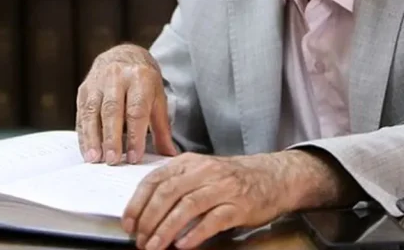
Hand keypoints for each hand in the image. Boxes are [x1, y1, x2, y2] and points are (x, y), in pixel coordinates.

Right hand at [76, 44, 177, 164]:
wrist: (123, 55)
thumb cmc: (143, 81)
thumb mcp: (158, 98)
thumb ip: (162, 128)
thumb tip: (169, 155)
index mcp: (140, 77)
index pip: (136, 109)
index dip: (134, 135)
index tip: (134, 157)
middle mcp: (117, 76)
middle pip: (112, 110)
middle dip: (112, 138)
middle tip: (113, 160)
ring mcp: (97, 81)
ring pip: (92, 111)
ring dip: (92, 137)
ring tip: (95, 158)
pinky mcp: (84, 88)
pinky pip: (81, 113)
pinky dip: (83, 134)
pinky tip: (87, 150)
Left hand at [122, 152, 288, 249]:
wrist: (274, 176)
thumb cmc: (233, 177)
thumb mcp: (202, 172)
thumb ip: (176, 183)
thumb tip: (144, 209)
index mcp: (191, 162)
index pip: (156, 179)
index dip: (138, 203)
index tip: (129, 223)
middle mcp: (205, 171)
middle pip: (168, 193)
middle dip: (149, 219)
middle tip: (140, 240)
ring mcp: (223, 187)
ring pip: (188, 206)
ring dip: (167, 229)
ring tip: (155, 246)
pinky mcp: (239, 205)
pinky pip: (213, 219)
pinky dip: (195, 233)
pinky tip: (183, 245)